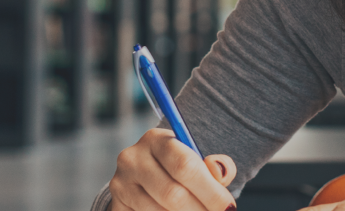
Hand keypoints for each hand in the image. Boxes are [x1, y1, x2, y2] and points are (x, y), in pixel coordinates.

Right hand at [109, 128, 237, 210]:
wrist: (146, 175)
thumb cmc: (179, 168)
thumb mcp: (197, 159)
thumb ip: (216, 166)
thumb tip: (220, 171)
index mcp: (157, 139)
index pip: (186, 166)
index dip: (210, 191)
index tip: (228, 206)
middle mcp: (133, 158)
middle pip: (173, 194)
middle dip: (201, 209)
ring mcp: (120, 183)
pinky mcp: (116, 204)